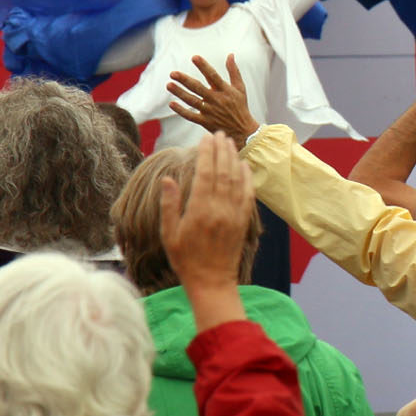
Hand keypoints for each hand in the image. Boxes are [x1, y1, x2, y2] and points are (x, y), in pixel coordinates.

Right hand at [160, 132, 257, 294]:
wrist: (212, 282)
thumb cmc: (185, 259)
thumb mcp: (169, 233)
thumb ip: (170, 204)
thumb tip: (168, 178)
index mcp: (199, 210)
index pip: (204, 173)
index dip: (206, 153)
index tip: (205, 138)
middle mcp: (219, 209)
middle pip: (222, 171)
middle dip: (221, 150)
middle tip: (219, 133)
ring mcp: (234, 214)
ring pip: (236, 179)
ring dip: (233, 159)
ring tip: (230, 142)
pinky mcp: (243, 221)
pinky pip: (247, 194)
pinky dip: (247, 178)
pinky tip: (244, 165)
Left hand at [169, 54, 258, 147]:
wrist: (243, 131)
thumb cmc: (240, 107)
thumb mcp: (240, 88)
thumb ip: (234, 71)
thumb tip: (230, 55)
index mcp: (225, 90)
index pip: (213, 76)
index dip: (204, 66)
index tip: (194, 57)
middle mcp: (216, 100)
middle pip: (198, 88)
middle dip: (185, 80)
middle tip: (173, 73)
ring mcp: (210, 111)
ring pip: (192, 101)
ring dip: (180, 93)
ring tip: (169, 85)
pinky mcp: (205, 122)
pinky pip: (191, 116)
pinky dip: (181, 110)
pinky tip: (172, 104)